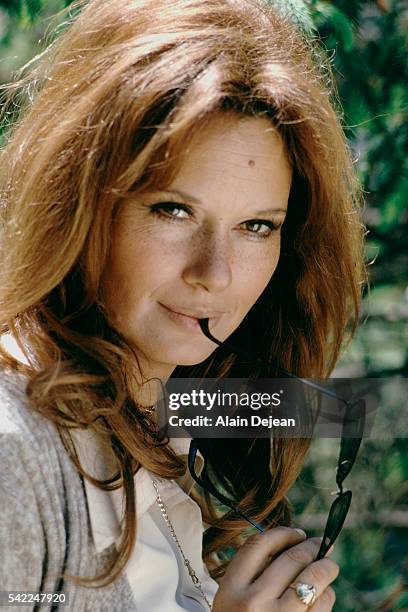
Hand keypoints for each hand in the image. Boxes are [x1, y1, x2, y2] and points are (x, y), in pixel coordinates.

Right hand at [213, 527, 338, 610]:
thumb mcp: (232, 604)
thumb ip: (251, 576)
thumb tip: (291, 545)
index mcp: (231, 590)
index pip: (259, 546)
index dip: (283, 534)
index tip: (297, 533)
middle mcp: (254, 602)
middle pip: (291, 558)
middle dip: (312, 547)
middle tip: (320, 545)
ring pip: (314, 578)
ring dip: (326, 570)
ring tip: (328, 569)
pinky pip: (324, 604)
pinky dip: (328, 596)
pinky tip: (325, 597)